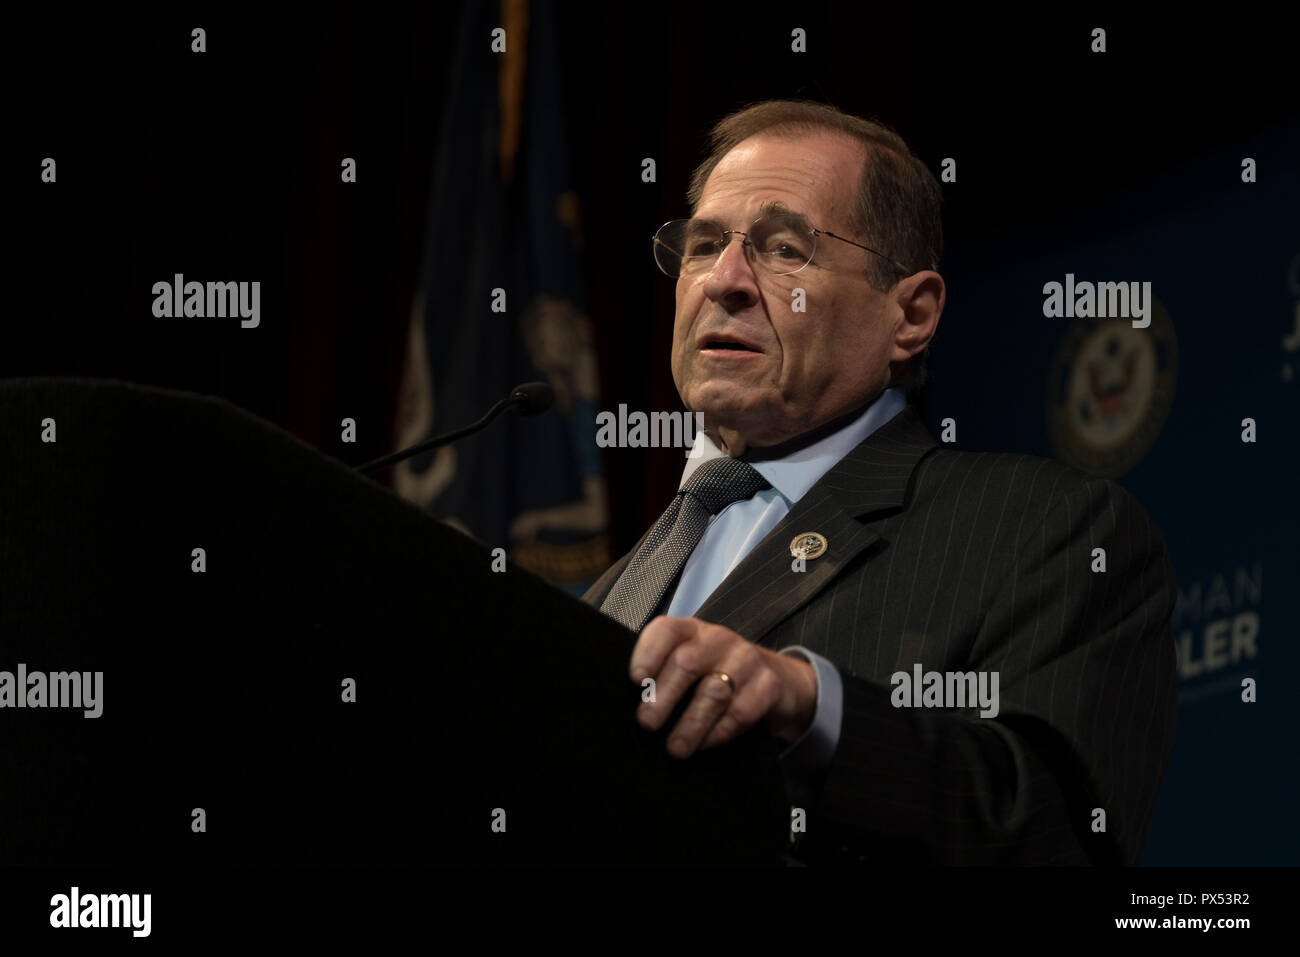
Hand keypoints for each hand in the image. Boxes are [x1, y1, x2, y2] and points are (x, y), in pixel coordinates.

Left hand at [629, 616, 817, 758]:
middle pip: (686, 664)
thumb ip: (661, 674)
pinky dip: (718, 733)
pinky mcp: (768, 685)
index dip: (648, 654)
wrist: (777, 678)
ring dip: (690, 725)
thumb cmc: (715, 674)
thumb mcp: (689, 663)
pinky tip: (704, 745)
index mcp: (690, 630)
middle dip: (663, 698)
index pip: (665, 631)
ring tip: (675, 749)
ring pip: (713, 693)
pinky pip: (739, 712)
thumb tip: (622, 705)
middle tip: (647, 725)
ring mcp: (746, 659)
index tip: (635, 681)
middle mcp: (718, 638)